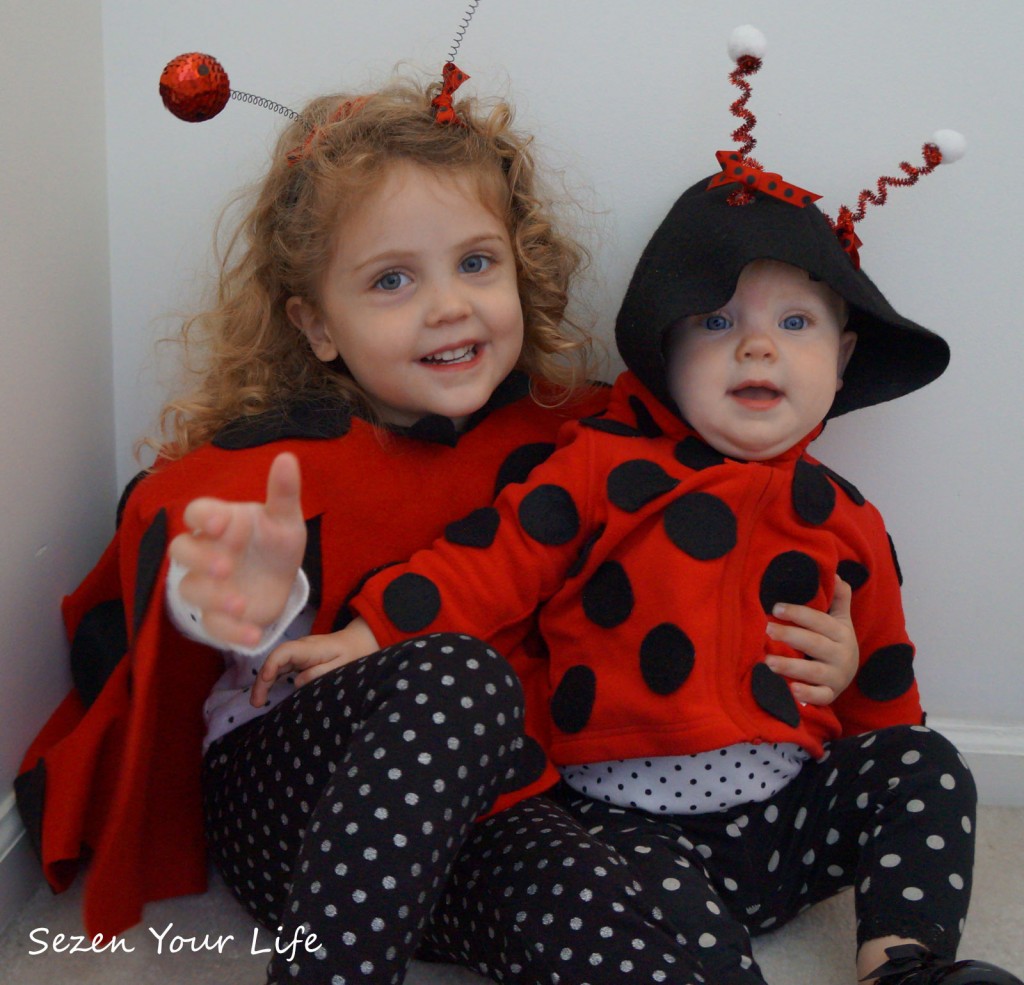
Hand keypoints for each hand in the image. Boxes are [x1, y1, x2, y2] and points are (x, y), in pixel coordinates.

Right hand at [168, 452, 305, 648]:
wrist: (280, 578)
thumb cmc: (274, 541)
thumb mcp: (285, 519)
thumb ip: (284, 492)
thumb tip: (287, 458)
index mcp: (221, 522)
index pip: (196, 512)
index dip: (202, 517)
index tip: (221, 524)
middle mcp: (206, 551)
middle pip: (180, 551)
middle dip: (199, 559)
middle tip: (225, 566)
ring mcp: (207, 584)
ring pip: (189, 589)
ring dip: (212, 598)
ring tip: (241, 604)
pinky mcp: (217, 614)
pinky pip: (213, 625)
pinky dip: (231, 632)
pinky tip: (254, 634)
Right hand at [251, 618, 379, 706]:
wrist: (358, 641)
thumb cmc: (352, 653)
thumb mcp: (341, 665)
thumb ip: (320, 672)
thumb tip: (297, 681)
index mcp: (310, 648)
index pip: (284, 652)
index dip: (272, 665)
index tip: (264, 680)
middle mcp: (300, 647)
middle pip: (274, 660)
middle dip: (262, 680)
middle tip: (256, 702)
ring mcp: (298, 652)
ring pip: (275, 664)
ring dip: (263, 681)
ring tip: (257, 702)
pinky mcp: (298, 658)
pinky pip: (280, 667)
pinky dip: (271, 679)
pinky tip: (265, 693)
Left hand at [765, 575, 856, 705]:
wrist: (848, 675)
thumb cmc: (835, 642)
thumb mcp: (840, 620)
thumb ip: (838, 598)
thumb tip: (834, 573)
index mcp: (842, 634)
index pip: (820, 621)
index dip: (799, 613)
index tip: (776, 608)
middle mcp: (841, 655)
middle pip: (815, 644)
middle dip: (790, 636)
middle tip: (766, 629)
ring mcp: (836, 677)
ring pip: (815, 672)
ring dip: (791, 666)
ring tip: (768, 661)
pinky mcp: (830, 695)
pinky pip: (821, 697)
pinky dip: (807, 695)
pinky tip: (790, 690)